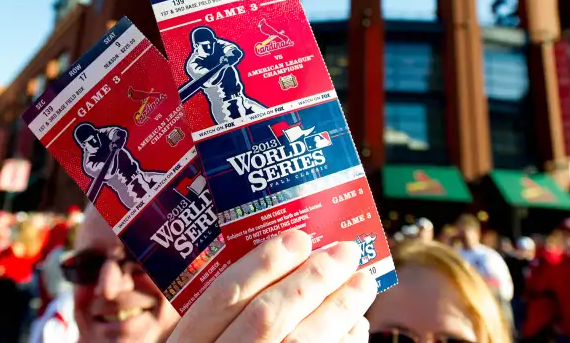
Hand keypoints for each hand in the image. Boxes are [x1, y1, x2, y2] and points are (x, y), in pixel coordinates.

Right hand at [167, 229, 375, 342]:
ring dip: (340, 309)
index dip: (263, 263)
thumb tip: (287, 259)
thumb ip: (227, 313)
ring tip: (364, 282)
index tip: (298, 237)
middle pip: (268, 317)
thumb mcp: (204, 342)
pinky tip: (357, 327)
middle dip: (312, 278)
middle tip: (345, 251)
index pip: (223, 297)